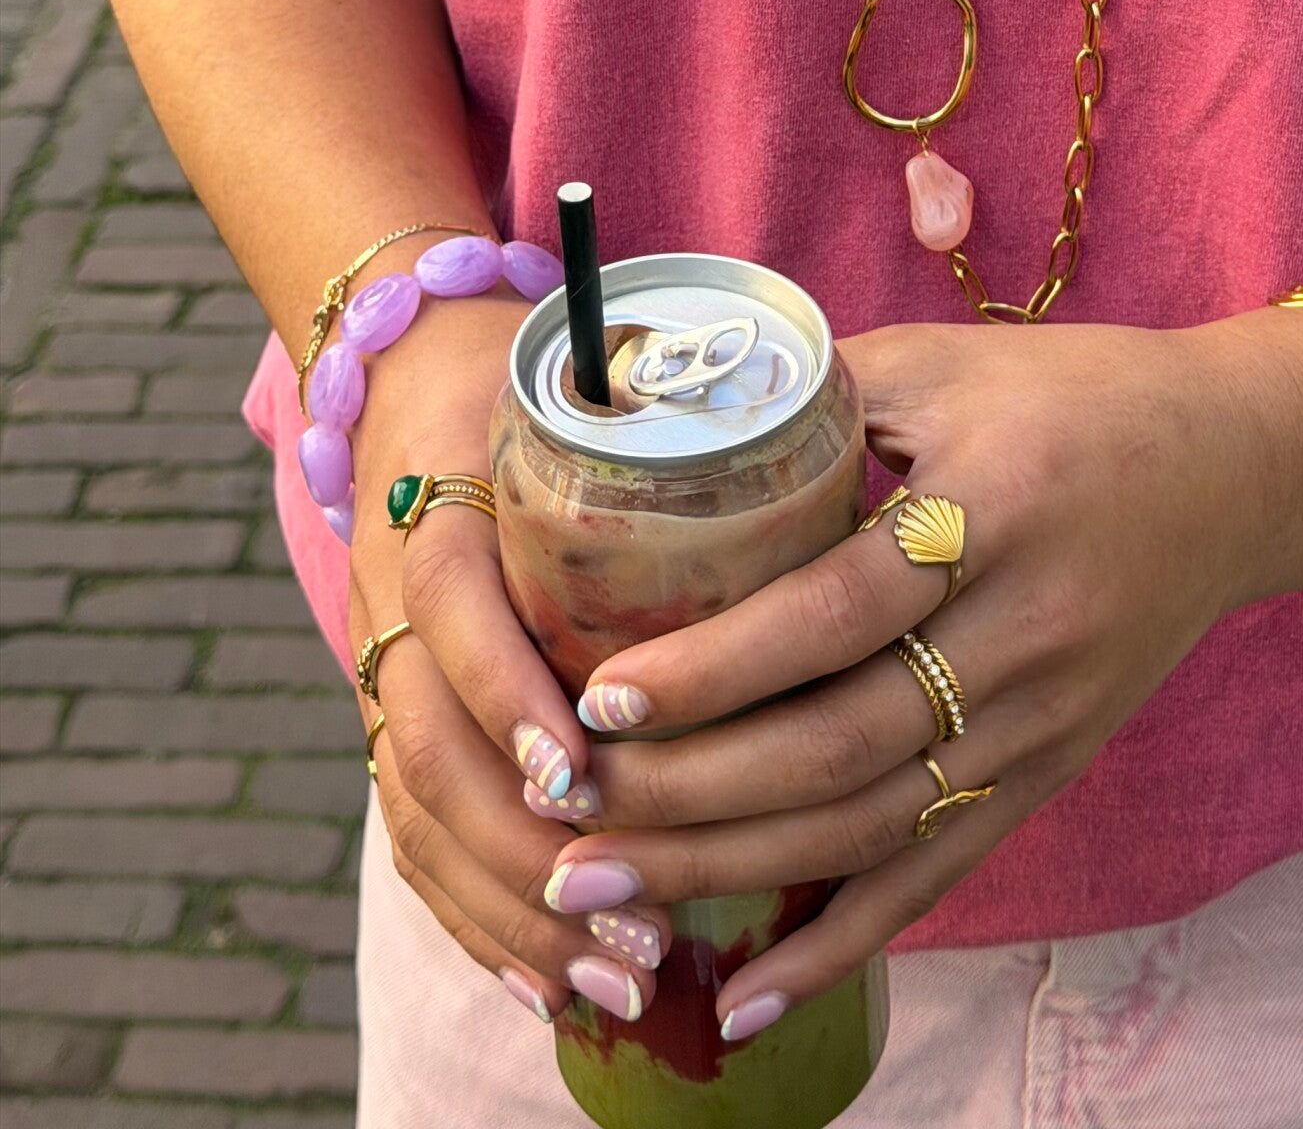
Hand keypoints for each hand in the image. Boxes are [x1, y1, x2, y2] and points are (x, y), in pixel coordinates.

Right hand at [346, 297, 675, 1023]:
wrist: (422, 376)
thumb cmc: (547, 389)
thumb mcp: (596, 389)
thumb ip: (691, 430)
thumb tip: (852, 472)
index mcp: (449, 505)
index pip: (455, 603)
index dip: (513, 691)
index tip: (589, 763)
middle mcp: (398, 602)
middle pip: (429, 748)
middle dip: (527, 848)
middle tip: (635, 910)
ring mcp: (390, 672)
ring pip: (423, 816)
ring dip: (517, 911)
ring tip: (623, 975)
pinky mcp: (401, 724)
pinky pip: (420, 844)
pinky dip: (483, 925)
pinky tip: (555, 987)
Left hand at [542, 311, 1302, 1037]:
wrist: (1243, 465)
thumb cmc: (1079, 393)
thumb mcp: (948, 360)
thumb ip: (817, 391)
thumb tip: (662, 414)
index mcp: (994, 509)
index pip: (839, 610)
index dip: (721, 663)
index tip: (605, 693)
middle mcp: (1026, 630)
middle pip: (841, 744)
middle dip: (690, 791)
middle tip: (565, 806)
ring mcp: (1046, 718)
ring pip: (872, 826)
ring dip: (731, 873)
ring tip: (598, 887)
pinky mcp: (1051, 772)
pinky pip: (936, 874)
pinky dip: (837, 946)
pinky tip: (741, 1002)